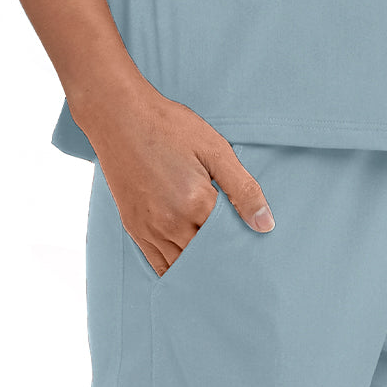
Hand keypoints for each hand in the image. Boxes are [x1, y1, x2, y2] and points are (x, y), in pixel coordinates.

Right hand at [84, 94, 275, 276]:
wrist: (120, 117)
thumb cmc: (170, 127)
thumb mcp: (214, 149)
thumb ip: (242, 188)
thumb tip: (266, 225)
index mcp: (196, 203)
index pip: (229, 241)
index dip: (243, 244)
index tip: (255, 248)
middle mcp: (171, 223)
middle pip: (207, 258)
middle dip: (224, 258)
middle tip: (241, 260)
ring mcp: (149, 230)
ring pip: (183, 267)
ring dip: (201, 267)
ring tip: (219, 263)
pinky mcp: (134, 229)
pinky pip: (159, 266)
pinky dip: (177, 269)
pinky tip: (190, 265)